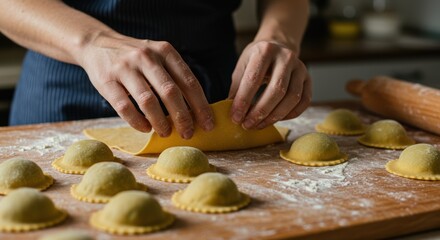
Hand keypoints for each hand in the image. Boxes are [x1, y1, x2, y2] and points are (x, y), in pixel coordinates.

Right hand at [78, 33, 213, 138]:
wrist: (97, 44)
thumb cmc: (137, 59)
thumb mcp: (159, 57)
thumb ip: (175, 77)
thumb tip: (196, 111)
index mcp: (165, 51)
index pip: (189, 81)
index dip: (201, 105)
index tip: (208, 123)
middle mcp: (146, 57)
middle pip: (170, 92)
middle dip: (183, 117)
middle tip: (188, 133)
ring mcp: (125, 68)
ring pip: (147, 101)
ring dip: (160, 122)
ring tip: (166, 133)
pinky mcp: (106, 81)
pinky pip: (124, 107)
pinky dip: (137, 121)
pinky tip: (145, 128)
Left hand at [228, 40, 310, 128]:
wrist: (277, 46)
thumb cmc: (256, 60)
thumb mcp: (242, 67)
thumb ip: (237, 88)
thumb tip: (233, 113)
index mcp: (265, 50)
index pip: (254, 79)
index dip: (244, 101)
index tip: (236, 117)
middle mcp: (286, 57)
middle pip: (277, 90)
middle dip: (260, 112)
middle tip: (247, 125)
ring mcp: (300, 67)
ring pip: (292, 98)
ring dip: (275, 116)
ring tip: (258, 125)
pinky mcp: (308, 78)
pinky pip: (304, 101)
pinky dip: (290, 114)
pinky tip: (276, 119)